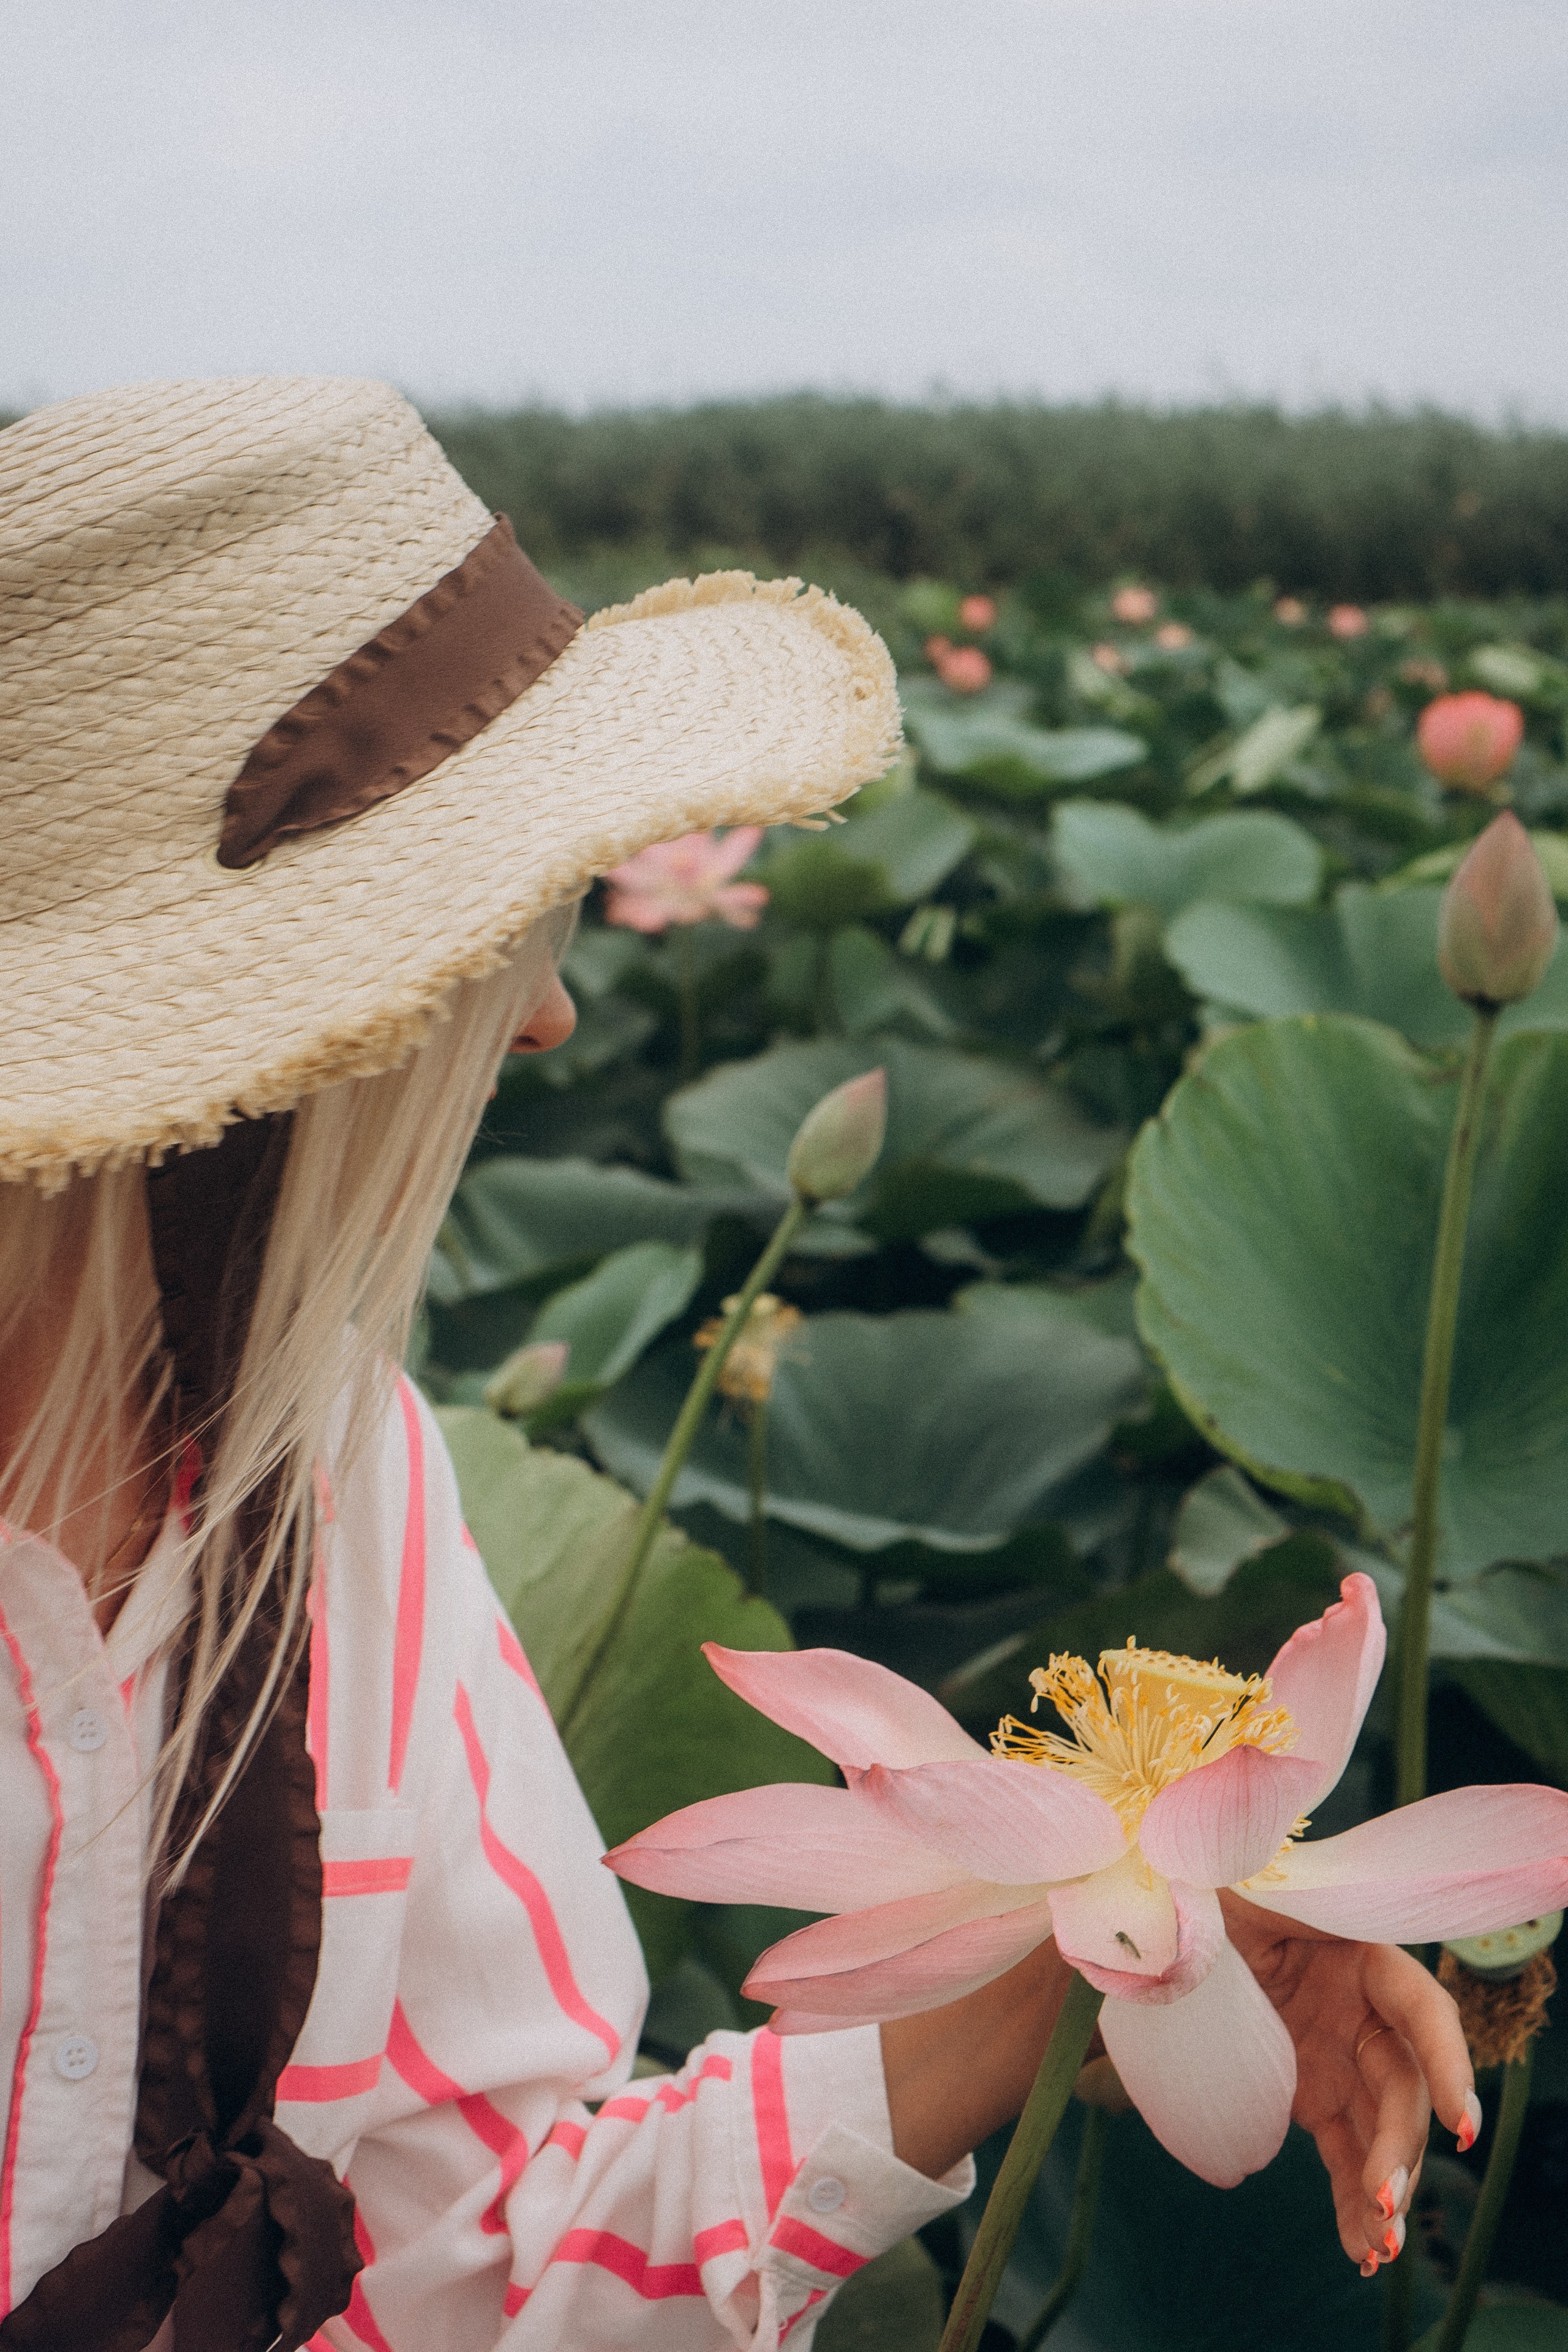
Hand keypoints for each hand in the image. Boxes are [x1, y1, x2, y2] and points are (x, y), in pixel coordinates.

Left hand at [1220, 1890, 1478, 2268]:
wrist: (1181, 1921)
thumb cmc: (1209, 1894)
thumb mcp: (1227, 1895)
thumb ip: (1231, 1926)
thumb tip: (1184, 1957)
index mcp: (1358, 1953)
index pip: (1422, 2008)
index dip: (1447, 2063)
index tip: (1457, 2120)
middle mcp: (1364, 2012)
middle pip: (1402, 2087)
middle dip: (1401, 2150)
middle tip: (1385, 2204)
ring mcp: (1343, 2058)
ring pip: (1382, 2133)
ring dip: (1388, 2193)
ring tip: (1381, 2251)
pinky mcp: (1318, 2094)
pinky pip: (1347, 2154)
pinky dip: (1356, 2202)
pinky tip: (1362, 2252)